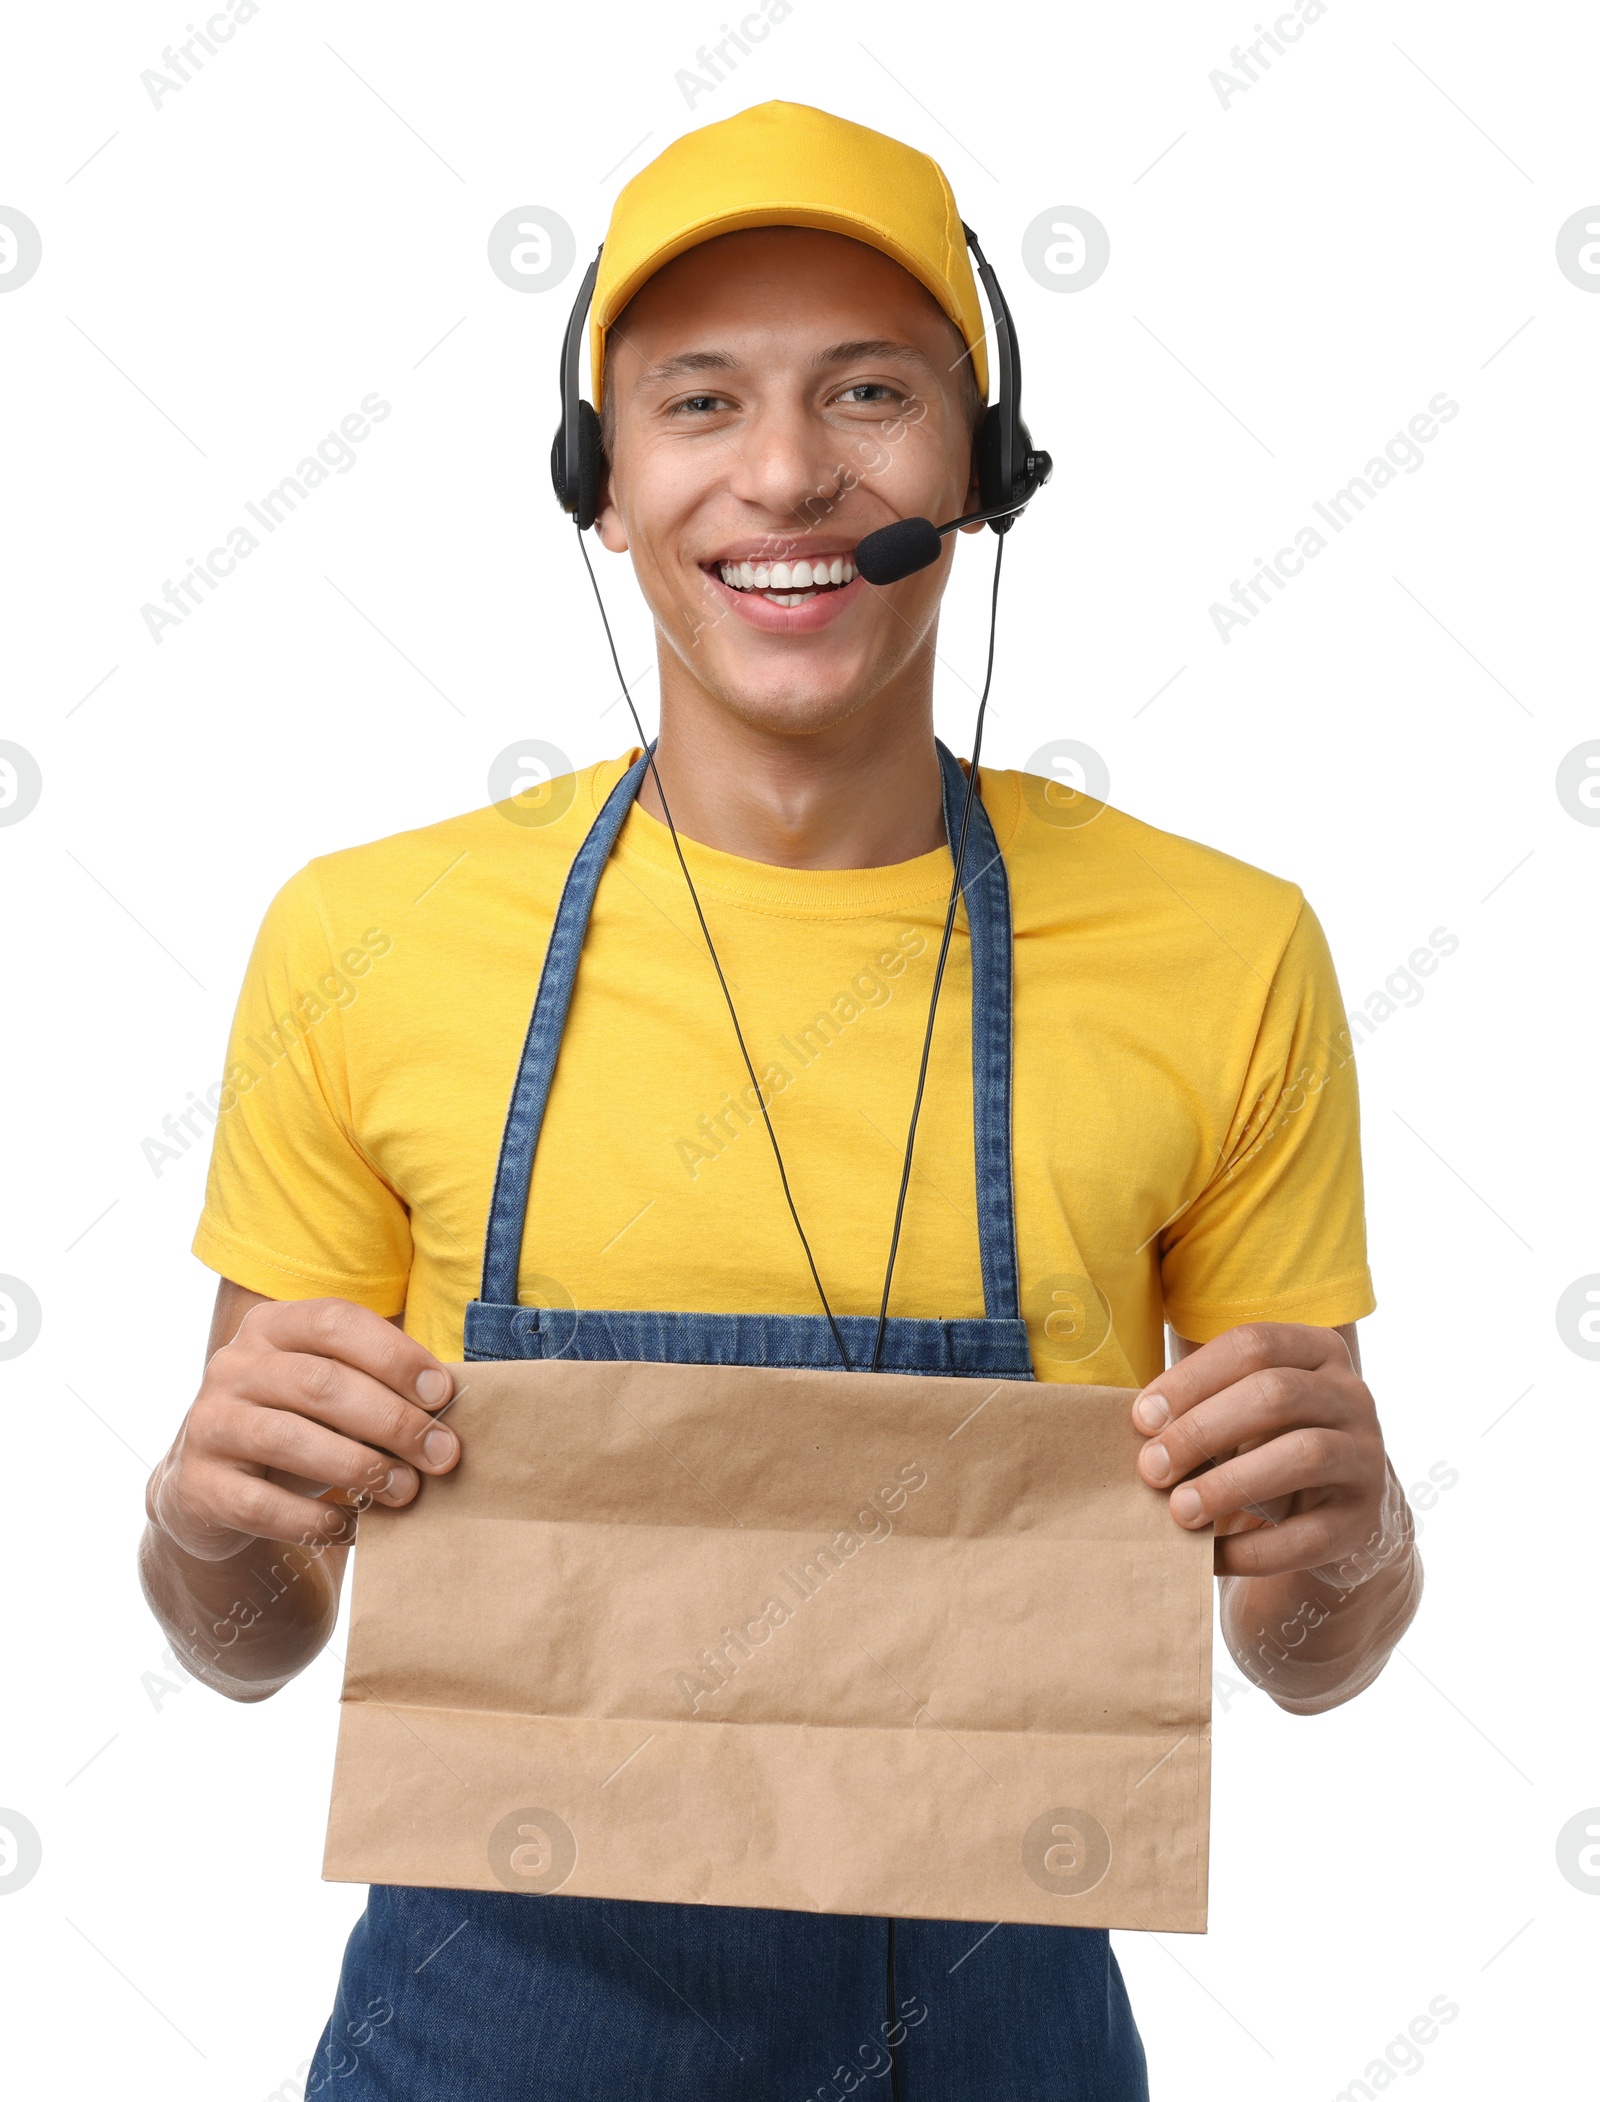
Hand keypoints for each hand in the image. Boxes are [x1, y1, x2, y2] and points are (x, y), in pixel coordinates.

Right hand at [146, 1297, 458, 1560]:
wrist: (209, 1489)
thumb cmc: (298, 1427)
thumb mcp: (333, 1395)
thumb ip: (380, 1388)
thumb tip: (449, 1410)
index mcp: (273, 1327)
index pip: (336, 1322)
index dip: (395, 1356)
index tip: (444, 1394)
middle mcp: (232, 1366)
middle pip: (320, 1383)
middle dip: (392, 1420)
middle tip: (442, 1454)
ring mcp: (208, 1424)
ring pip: (289, 1439)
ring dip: (360, 1467)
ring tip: (407, 1490)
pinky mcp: (196, 1485)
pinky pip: (261, 1505)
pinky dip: (315, 1519)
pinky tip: (354, 1527)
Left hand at [1131, 1322, 1408, 1582]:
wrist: (1328, 1509)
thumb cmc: (1261, 1442)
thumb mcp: (1237, 1410)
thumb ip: (1198, 1407)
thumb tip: (1142, 1431)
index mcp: (1316, 1351)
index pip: (1253, 1346)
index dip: (1191, 1379)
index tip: (1141, 1419)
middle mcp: (1351, 1395)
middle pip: (1277, 1394)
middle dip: (1203, 1430)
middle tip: (1150, 1468)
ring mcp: (1366, 1457)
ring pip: (1305, 1455)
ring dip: (1231, 1484)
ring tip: (1179, 1510)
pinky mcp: (1364, 1520)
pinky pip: (1312, 1535)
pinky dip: (1256, 1550)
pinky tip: (1211, 1556)